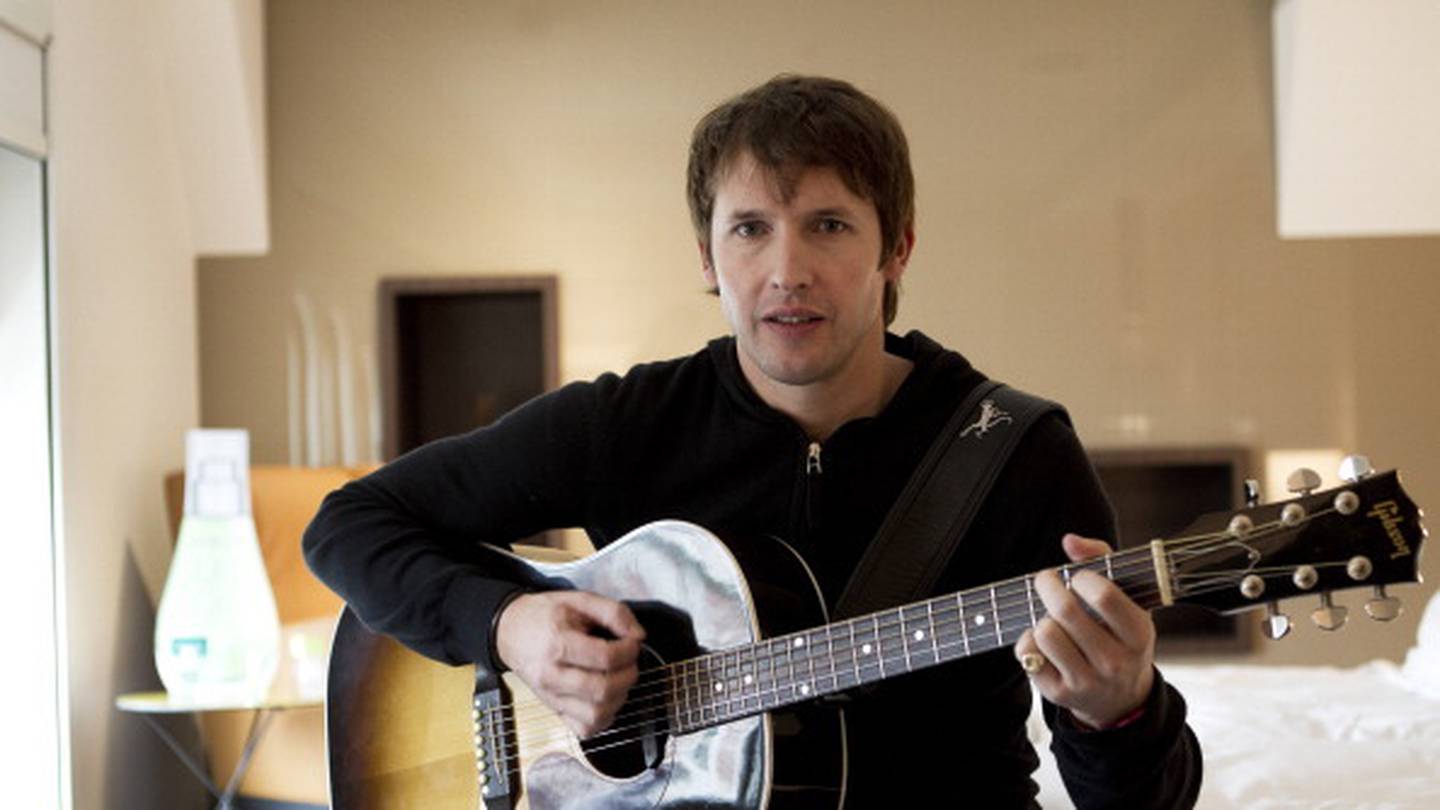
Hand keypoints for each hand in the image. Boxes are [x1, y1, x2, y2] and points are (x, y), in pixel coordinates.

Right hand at [495, 590, 645, 737]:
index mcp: (558, 645)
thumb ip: (613, 612)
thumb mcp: (578, 599)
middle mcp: (552, 676)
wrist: (511, 631)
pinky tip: (606, 698)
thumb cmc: (544, 616)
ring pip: (596, 714)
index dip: (630, 650)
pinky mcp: (554, 710)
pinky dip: (604, 718)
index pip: (605, 658)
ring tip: (619, 678)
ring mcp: (552, 697)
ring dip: (619, 698)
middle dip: (628, 675)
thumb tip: (638, 634)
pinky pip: (585, 729)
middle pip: (603, 689)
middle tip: (629, 661)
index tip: (632, 642)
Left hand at [1015, 533, 1155, 729]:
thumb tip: (1070, 541)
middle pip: (1066, 610)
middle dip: (1048, 585)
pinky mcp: (1060, 693)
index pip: (1104, 595)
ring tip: (1053, 620)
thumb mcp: (1127, 600)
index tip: (1077, 577)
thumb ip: (1102, 559)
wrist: (1120, 698)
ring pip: (1045, 632)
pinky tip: (1044, 643)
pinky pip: (1028, 654)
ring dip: (1041, 618)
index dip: (1082, 578)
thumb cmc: (1119, 638)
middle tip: (1046, 580)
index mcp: (1138, 634)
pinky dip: (1029, 642)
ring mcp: (1087, 681)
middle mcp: (1115, 662)